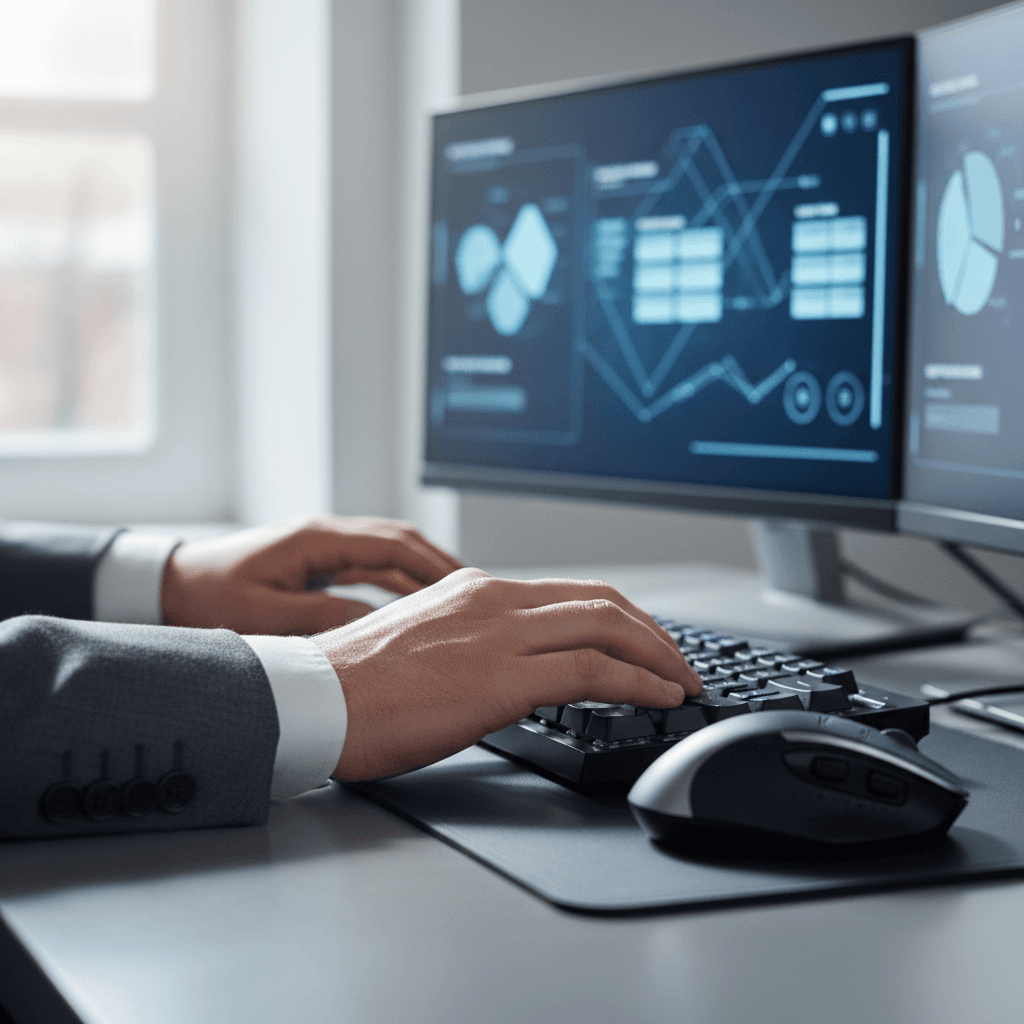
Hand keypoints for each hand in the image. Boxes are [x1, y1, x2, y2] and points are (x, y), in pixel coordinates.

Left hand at [161, 517, 461, 634]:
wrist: (170, 585)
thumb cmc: (207, 597)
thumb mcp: (265, 615)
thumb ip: (322, 619)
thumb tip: (376, 627)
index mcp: (316, 540)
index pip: (391, 544)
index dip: (433, 565)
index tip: (466, 586)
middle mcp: (325, 537)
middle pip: (399, 543)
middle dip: (440, 566)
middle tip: (477, 593)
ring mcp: (323, 548)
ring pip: (389, 553)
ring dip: (423, 573)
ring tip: (458, 600)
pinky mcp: (317, 563)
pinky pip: (371, 567)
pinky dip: (399, 581)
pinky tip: (416, 603)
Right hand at [310, 568, 702, 780]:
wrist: (313, 698)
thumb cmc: (355, 685)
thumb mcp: (423, 643)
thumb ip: (472, 644)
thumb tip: (509, 670)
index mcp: (475, 590)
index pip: (569, 593)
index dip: (619, 617)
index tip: (641, 642)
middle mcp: (494, 600)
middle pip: (601, 602)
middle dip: (651, 632)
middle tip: (676, 661)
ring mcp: (500, 633)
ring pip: (607, 626)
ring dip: (657, 655)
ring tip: (681, 681)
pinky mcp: (501, 675)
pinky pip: (592, 670)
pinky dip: (638, 681)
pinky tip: (658, 697)